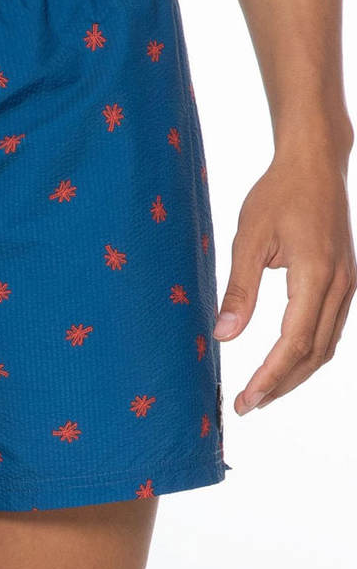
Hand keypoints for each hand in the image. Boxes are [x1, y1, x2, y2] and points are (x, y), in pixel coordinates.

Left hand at [213, 150, 354, 413]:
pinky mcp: (345, 280)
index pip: (293, 342)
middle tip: (249, 404)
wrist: (314, 165)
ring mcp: (349, 284)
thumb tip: (224, 336)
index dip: (270, 376)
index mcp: (316, 276)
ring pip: (327, 344)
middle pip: (314, 353)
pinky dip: (308, 351)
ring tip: (263, 391)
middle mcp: (341, 286)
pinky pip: (331, 327)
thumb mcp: (248, 239)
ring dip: (296, 372)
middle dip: (282, 383)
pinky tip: (285, 361)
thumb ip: (238, 290)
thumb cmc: (278, 195)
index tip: (247, 398)